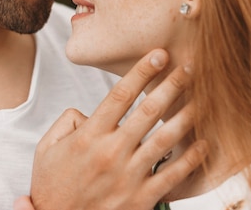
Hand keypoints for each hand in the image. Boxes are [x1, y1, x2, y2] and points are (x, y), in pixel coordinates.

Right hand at [28, 49, 205, 209]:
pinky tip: (204, 143)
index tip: (158, 54)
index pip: (120, 95)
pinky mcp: (140, 199)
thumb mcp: (46, 148)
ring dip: (187, 115)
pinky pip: (172, 175)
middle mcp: (111, 152)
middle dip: (172, 85)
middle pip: (149, 110)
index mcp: (89, 136)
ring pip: (166, 139)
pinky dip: (191, 158)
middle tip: (189, 67)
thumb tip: (90, 110)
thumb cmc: (52, 186)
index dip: (141, 72)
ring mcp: (128, 176)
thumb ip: (67, 121)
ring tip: (203, 98)